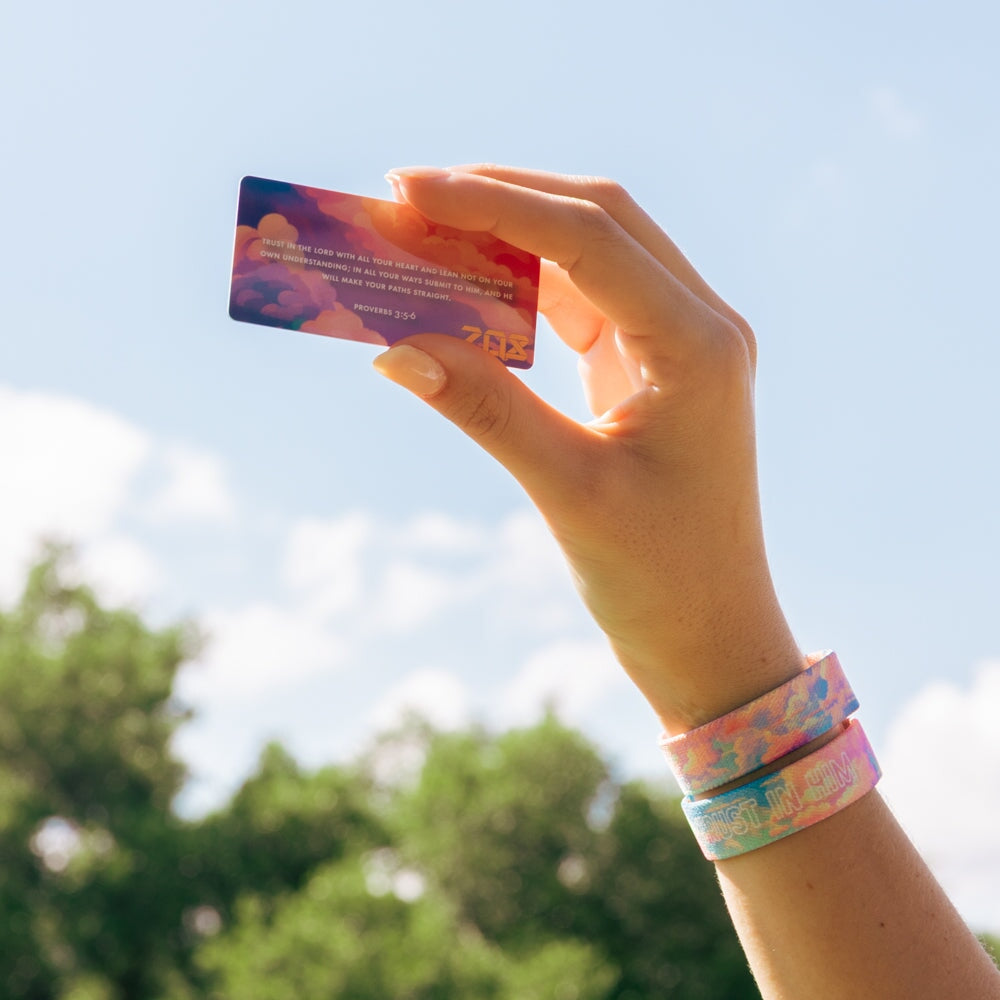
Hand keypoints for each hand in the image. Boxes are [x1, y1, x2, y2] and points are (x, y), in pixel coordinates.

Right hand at [375, 165, 803, 733]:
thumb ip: (485, 409)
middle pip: (597, 220)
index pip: (588, 238)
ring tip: (424, 231)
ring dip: (508, 235)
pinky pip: (583, 302)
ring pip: (589, 253)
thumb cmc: (658, 579)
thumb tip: (394, 349)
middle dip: (499, 198)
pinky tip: (467, 285)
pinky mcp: (651, 369)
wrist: (711, 636)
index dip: (493, 203)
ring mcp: (678, 343)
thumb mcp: (567, 491)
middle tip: (406, 197)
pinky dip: (522, 286)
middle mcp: (699, 326)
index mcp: (698, 347)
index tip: (407, 189)